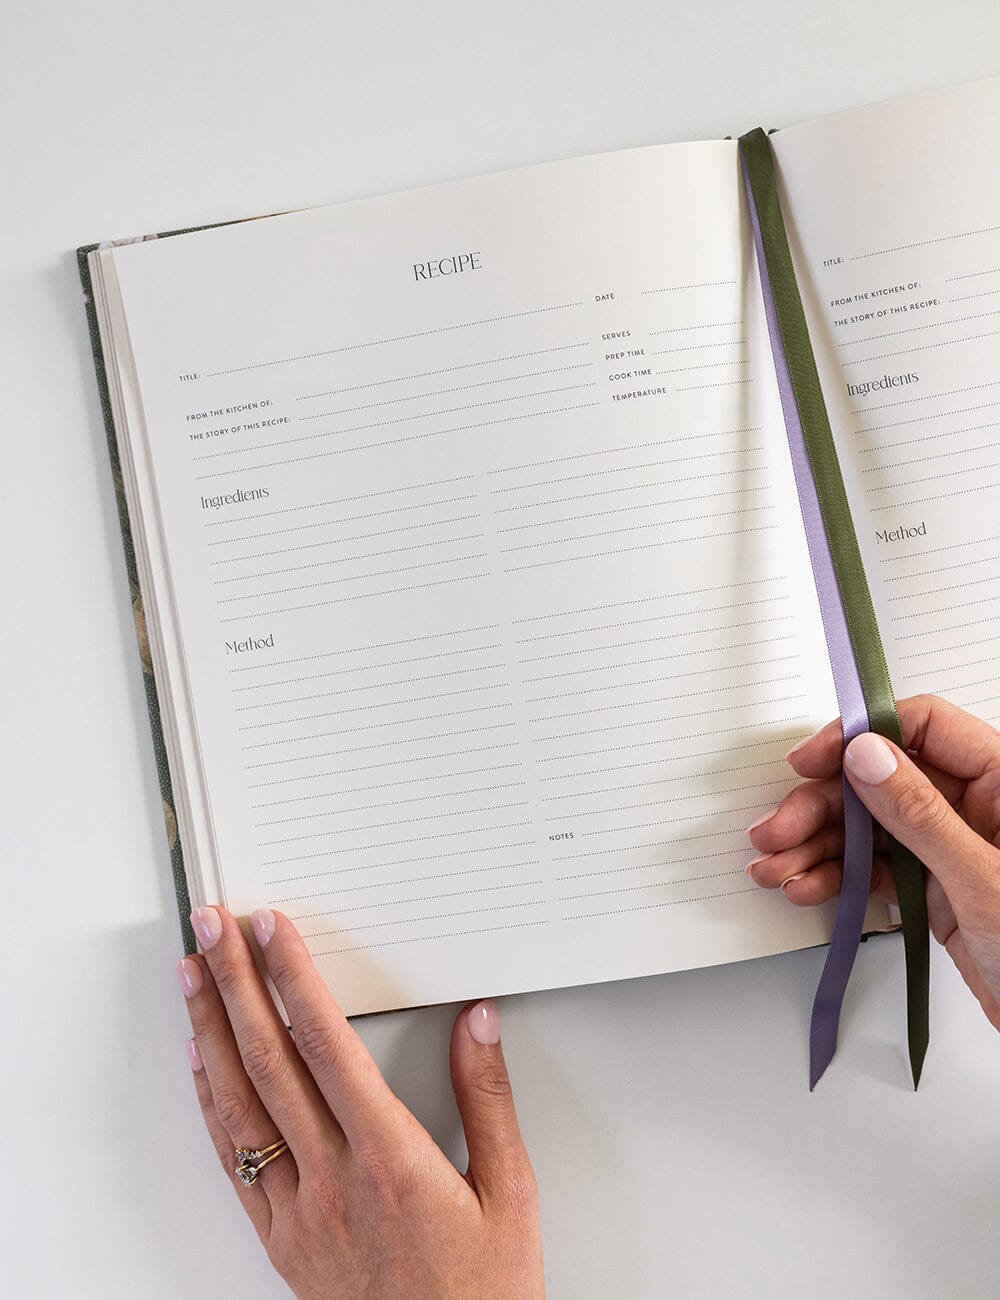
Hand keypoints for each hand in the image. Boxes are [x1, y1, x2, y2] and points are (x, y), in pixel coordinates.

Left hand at [176, 906, 543, 1298]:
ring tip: (191, 975)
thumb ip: (489, 1097)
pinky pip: (232, 1161)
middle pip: (270, 1061)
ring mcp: (298, 1213)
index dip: (293, 978)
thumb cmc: (483, 1295)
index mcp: (391, 1161)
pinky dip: (209, 1103)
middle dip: (236, 983)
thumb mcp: (510, 1193)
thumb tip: (477, 1022)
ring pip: (238, 1105)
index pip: (327, 1044)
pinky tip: (199, 1064)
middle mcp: (332, 1182)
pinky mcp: (281, 1240)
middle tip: (214, 927)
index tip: (273, 929)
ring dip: (209, 1031)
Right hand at [745, 694, 999, 1031]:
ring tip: (776, 869)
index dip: (861, 736)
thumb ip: (922, 813)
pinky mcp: (935, 889)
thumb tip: (869, 756)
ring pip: (868, 827)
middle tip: (777, 831)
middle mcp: (975, 806)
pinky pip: (874, 869)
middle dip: (820, 806)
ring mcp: (951, 848)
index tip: (810, 761)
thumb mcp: (984, 879)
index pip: (923, 727)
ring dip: (815, 846)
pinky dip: (836, 878)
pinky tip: (807, 887)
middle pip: (880, 780)